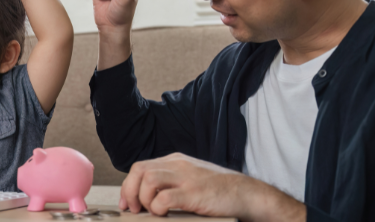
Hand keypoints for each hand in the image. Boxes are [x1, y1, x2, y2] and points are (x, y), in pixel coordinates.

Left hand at [120, 153, 304, 220]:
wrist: (247, 194)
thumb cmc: (219, 190)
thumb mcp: (191, 177)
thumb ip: (171, 181)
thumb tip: (147, 196)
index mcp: (175, 160)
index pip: (141, 167)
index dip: (128, 185)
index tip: (126, 202)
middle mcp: (178, 164)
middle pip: (139, 170)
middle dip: (130, 191)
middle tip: (133, 209)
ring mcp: (186, 177)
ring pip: (148, 180)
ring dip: (144, 199)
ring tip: (151, 212)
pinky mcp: (194, 192)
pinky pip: (165, 197)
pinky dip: (158, 207)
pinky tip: (163, 214)